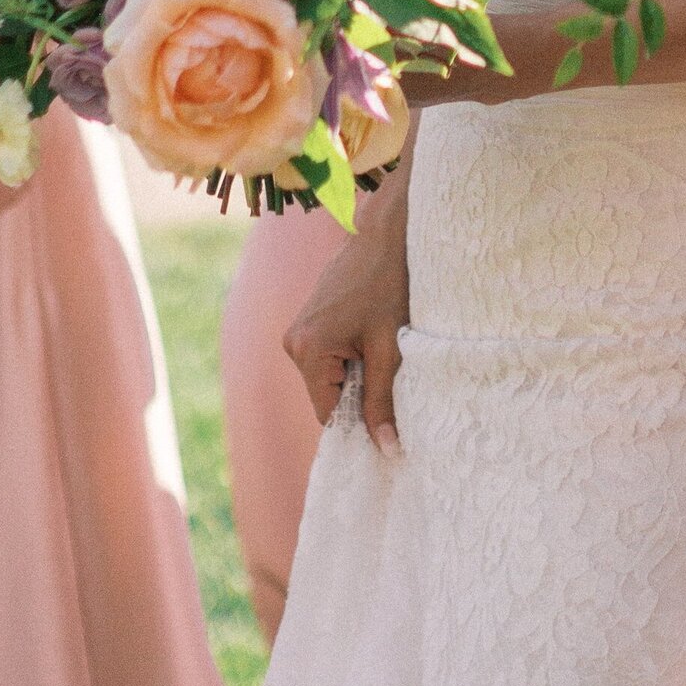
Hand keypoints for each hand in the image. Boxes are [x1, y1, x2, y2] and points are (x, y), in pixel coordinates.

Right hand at [284, 167, 411, 448]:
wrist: (384, 234)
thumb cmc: (390, 285)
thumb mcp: (389, 348)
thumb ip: (384, 402)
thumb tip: (388, 450)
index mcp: (309, 349)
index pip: (328, 413)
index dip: (357, 422)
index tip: (386, 421)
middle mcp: (294, 341)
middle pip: (326, 395)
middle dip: (357, 395)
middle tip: (390, 376)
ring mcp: (298, 330)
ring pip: (328, 377)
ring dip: (355, 375)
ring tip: (380, 350)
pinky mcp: (307, 321)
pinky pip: (326, 358)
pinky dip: (349, 359)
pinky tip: (370, 338)